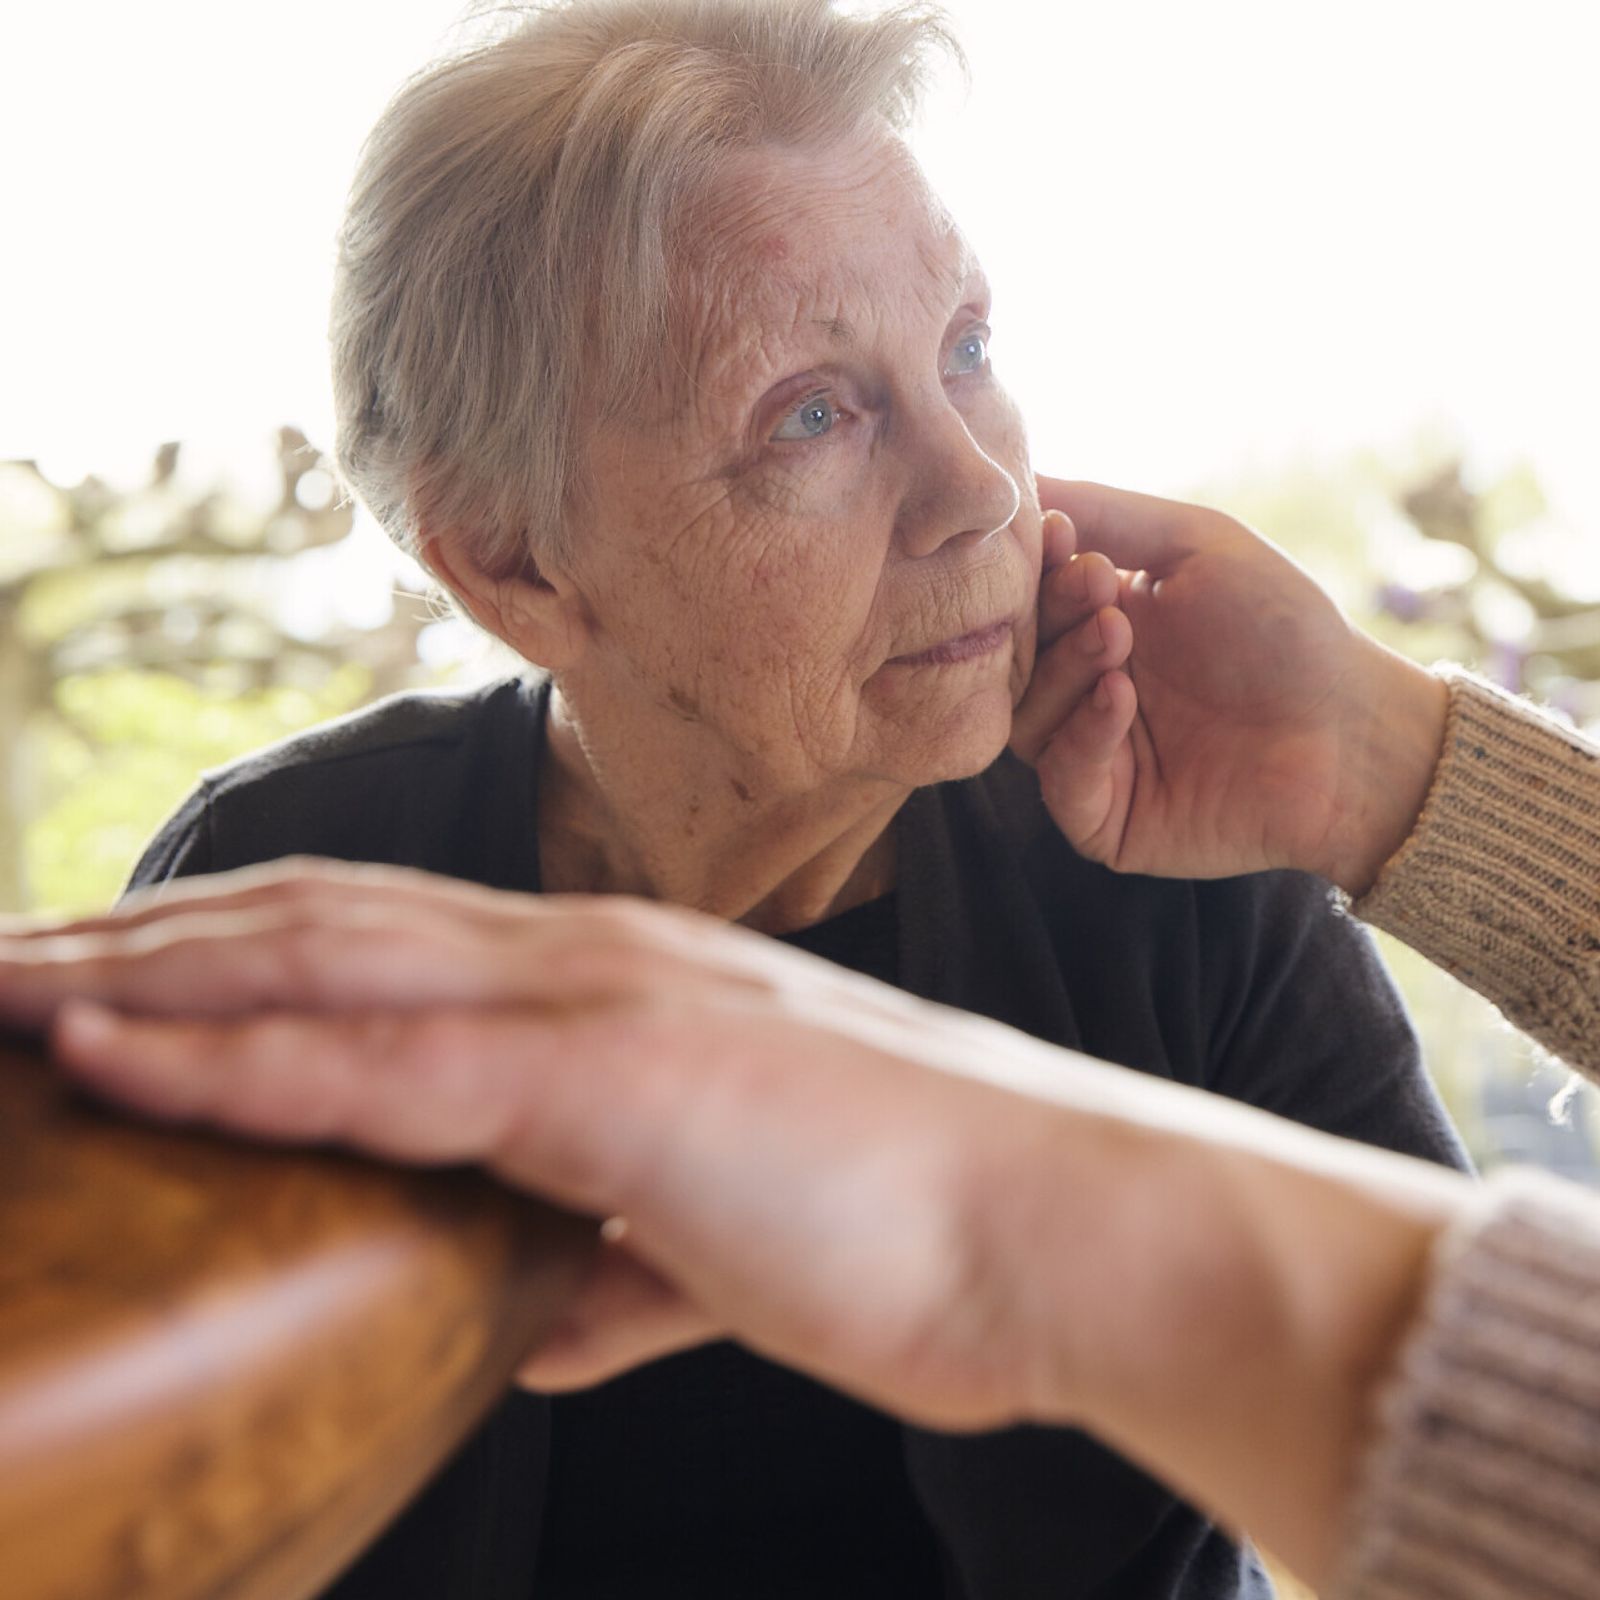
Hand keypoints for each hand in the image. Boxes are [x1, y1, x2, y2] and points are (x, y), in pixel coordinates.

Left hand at [0, 859, 1462, 1585]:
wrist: (1062, 1230)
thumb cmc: (914, 1227)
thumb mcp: (731, 1248)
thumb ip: (616, 1267)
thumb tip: (528, 1322)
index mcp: (623, 987)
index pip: (389, 941)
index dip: (240, 949)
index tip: (116, 974)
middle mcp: (597, 961)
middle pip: (325, 923)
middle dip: (155, 938)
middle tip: (8, 949)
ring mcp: (603, 1005)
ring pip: (324, 960)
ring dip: (148, 971)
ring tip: (6, 978)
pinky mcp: (614, 1081)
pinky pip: (382, 1061)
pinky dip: (231, 1051)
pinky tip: (102, 1045)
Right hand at [1016, 480, 1448, 892]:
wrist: (1351, 733)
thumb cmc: (1285, 630)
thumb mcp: (1198, 545)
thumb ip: (1110, 514)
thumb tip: (1022, 479)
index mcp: (1099, 624)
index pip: (1029, 598)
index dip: (1034, 567)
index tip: (1059, 534)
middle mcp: (1085, 689)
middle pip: (1019, 657)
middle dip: (1049, 614)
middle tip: (1095, 586)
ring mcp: (1091, 756)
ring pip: (1027, 717)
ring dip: (1064, 669)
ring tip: (1116, 636)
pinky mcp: (1106, 818)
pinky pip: (1062, 780)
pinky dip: (1082, 734)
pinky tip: (1120, 696)